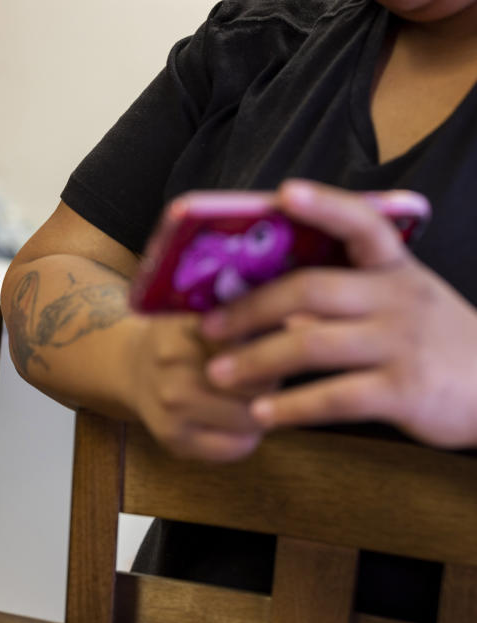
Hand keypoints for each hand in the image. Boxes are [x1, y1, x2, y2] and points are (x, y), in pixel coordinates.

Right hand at [117, 311, 266, 461]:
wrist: (130, 367)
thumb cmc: (185, 338)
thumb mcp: (212, 314)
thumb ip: (253, 317)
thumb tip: (305, 321)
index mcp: (189, 326)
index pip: (260, 345)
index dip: (279, 349)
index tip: (280, 349)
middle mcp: (174, 364)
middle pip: (259, 384)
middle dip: (272, 382)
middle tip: (268, 378)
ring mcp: (170, 405)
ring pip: (250, 418)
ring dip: (262, 412)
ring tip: (253, 400)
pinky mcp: (172, 438)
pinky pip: (234, 448)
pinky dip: (246, 439)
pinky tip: (236, 424)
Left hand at [202, 179, 476, 447]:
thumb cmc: (430, 339)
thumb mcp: (401, 299)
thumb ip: (345, 291)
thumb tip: (265, 296)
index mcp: (394, 267)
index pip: (362, 223)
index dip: (324, 205)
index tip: (284, 193)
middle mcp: (398, 297)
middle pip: (310, 289)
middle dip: (250, 307)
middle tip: (207, 326)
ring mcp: (402, 343)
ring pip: (312, 345)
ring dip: (257, 360)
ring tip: (217, 374)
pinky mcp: (405, 391)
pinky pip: (335, 398)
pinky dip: (292, 407)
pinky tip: (261, 414)